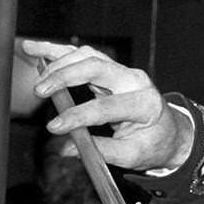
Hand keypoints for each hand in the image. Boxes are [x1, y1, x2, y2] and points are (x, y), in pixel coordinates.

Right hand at [23, 40, 194, 172]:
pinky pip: (81, 55)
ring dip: (58, 61)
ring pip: (87, 56)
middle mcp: (135, 80)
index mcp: (145, 104)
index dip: (78, 116)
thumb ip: (100, 151)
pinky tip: (34, 48)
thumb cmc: (152, 143)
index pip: (107, 106)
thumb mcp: (132, 155)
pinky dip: (57, 51)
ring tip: (36, 74)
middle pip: (96, 68)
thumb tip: (65, 149)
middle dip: (65, 77)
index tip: (55, 127)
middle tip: (40, 91)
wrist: (169, 131)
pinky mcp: (110, 68)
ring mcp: (123, 71)